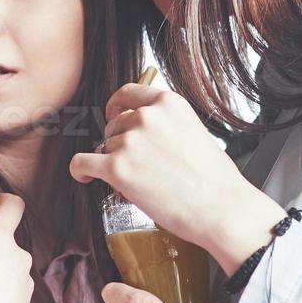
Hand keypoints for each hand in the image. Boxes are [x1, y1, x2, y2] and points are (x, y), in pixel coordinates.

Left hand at [68, 83, 287, 273]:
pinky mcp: (117, 168)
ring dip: (110, 162)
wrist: (221, 209)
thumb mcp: (195, 131)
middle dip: (118, 144)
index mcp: (169, 103)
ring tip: (133, 181)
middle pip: (114, 125)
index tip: (113, 115)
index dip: (117, 106)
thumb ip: (167, 124)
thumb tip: (143, 132)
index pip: (129, 93)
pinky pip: (82, 163)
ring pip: (103, 147)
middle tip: (135, 165)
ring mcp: (130, 141)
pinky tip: (84, 177)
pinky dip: (80, 170)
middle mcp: (147, 116)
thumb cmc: (214, 180)